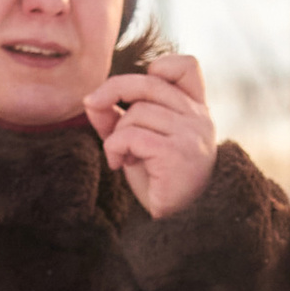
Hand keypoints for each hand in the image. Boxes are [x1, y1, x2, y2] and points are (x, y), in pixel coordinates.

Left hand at [85, 50, 217, 219]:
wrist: (177, 223)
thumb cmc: (159, 182)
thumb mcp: (136, 141)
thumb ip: (116, 117)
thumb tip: (90, 100)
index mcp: (196, 111)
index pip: (187, 67)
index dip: (159, 67)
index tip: (138, 91)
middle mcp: (199, 119)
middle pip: (149, 82)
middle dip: (113, 90)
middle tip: (92, 105)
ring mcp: (191, 134)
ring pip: (137, 112)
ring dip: (117, 134)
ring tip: (122, 156)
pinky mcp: (177, 153)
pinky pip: (131, 135)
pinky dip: (115, 148)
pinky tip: (120, 164)